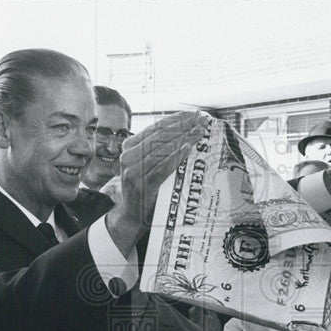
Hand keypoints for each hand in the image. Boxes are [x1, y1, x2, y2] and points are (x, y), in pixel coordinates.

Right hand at [106, 110, 212, 254]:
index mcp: (129, 147)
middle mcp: (128, 156)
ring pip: (162, 149)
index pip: (155, 128)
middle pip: (160, 136)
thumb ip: (157, 150)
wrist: (131, 216)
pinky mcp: (142, 185)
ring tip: (200, 132)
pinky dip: (176, 157)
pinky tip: (188, 148)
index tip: (194, 114)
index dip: (175, 119)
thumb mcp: (146, 165)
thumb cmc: (145, 189)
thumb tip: (184, 132)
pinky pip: (162, 168)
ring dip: (184, 138)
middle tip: (202, 120)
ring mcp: (134, 171)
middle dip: (184, 126)